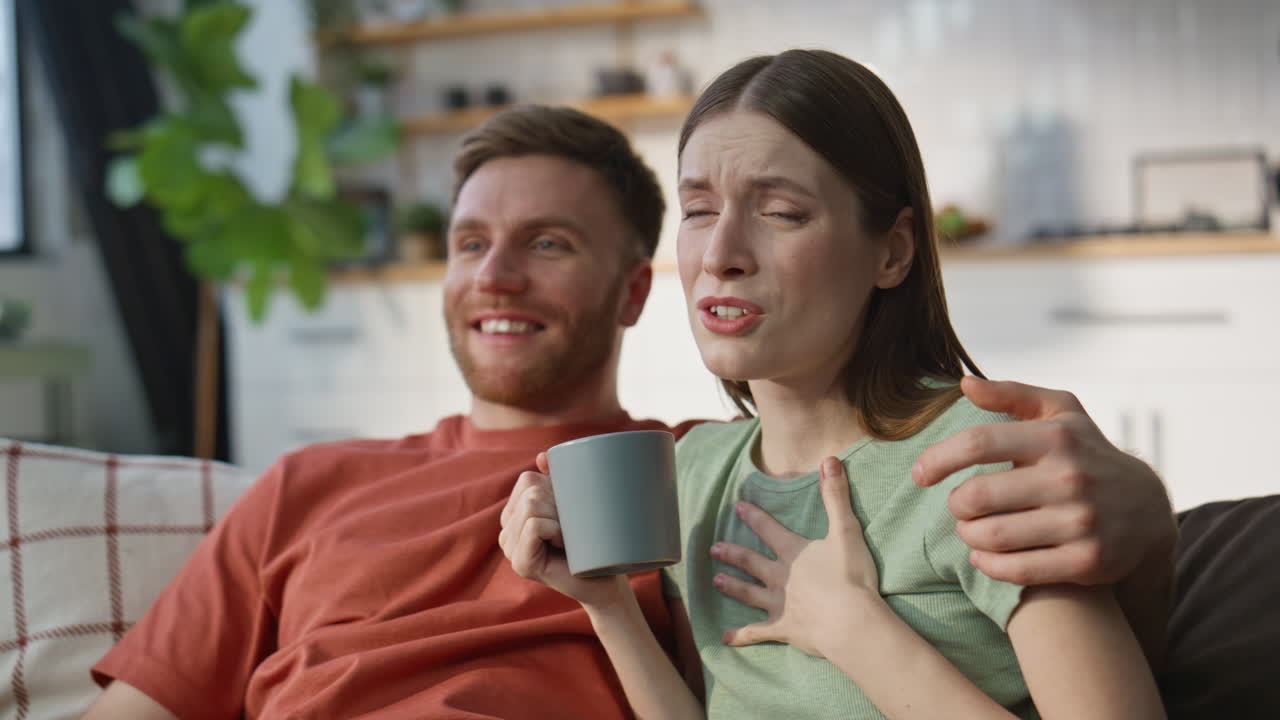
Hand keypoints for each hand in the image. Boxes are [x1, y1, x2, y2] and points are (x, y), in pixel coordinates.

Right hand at [498, 452, 625, 606]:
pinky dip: (556, 531)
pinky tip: (564, 546)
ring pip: (532, 505)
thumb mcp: (572, 504)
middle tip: (572, 528)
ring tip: (569, 538)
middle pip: (531, 492)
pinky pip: (535, 526)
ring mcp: (510, 548)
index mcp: (514, 514)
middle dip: (559, 504)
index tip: (569, 511)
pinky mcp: (521, 564)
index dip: (555, 488)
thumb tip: (542, 456)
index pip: (528, 479)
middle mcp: (506, 530)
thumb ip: (555, 479)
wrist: (604, 581)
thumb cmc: (590, 541)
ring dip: (560, 518)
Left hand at [713, 457, 879, 657]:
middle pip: (752, 562)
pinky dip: (741, 636)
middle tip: (714, 549)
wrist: (851, 622)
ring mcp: (780, 604)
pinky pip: (757, 633)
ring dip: (733, 586)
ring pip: (750, 593)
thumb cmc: (852, 577)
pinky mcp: (783, 629)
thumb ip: (835, 497)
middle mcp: (781, 577)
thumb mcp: (846, 531)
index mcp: (794, 553)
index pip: (769, 530)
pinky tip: (725, 639)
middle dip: (733, 554)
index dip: (753, 517)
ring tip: (716, 580)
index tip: (737, 507)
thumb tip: (830, 459)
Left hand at [912, 376, 1176, 585]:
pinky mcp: (1087, 562)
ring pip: (991, 536)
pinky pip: (1016, 570)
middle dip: (956, 504)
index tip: (920, 473)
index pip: (977, 443)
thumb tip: (965, 383)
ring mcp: (1080, 522)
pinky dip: (988, 565)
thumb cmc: (1086, 453)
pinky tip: (983, 555)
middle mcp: (1069, 478)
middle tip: (959, 506)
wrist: (1146, 508)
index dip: (938, 459)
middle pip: (976, 496)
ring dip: (968, 535)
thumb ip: (1011, 395)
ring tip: (970, 529)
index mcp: (1056, 437)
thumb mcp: (1059, 413)